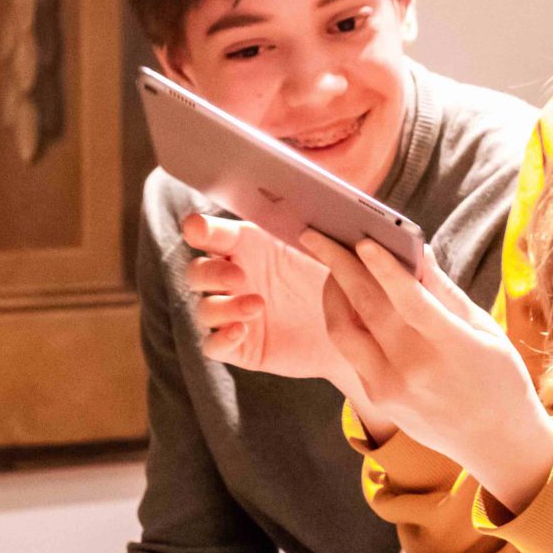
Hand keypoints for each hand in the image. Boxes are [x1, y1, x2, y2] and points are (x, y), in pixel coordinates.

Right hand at [181, 211, 367, 401]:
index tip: (198, 229)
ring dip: (223, 306)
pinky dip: (221, 337)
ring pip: (204, 309)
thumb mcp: (329, 251)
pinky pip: (213, 344)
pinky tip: (241, 330)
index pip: (212, 234)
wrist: (355, 327)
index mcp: (248, 246)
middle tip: (238, 274)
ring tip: (258, 305)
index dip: (200, 230)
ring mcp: (234, 314)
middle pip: (197, 272)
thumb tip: (310, 205)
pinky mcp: (240, 346)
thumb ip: (312, 230)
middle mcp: (234, 278)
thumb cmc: (338, 279)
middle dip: (211, 272)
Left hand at [303, 231, 552, 512]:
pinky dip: (343, 319)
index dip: (383, 267)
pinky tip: (343, 296)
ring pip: (344, 331)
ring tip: (328, 263)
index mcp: (451, 346)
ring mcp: (390, 388)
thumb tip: (416, 248)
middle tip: (317, 234)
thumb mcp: (484, 328)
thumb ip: (444, 290)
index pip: (408, 300)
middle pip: (367, 308)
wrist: (496, 443)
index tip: (362, 238)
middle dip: (337, 265)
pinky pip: (350, 351)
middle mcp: (414, 369)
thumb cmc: (500, 377)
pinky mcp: (377, 399)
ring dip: (331, 292)